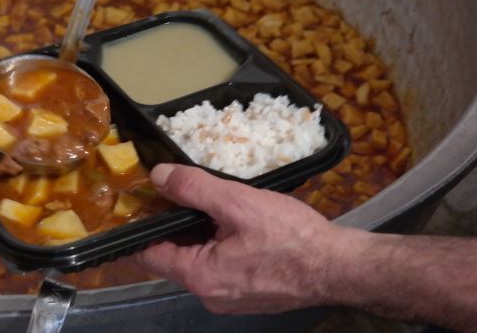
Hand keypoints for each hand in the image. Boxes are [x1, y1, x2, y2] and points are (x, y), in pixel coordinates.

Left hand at [135, 164, 357, 313]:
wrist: (340, 267)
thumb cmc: (290, 236)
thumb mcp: (237, 202)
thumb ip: (194, 188)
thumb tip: (158, 176)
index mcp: (199, 276)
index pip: (148, 255)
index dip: (139, 227)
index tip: (136, 202)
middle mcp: (209, 295)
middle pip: (173, 257)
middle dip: (172, 226)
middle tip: (174, 192)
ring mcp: (230, 299)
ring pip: (198, 262)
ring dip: (198, 235)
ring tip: (206, 202)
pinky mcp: (250, 296)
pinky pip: (221, 268)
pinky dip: (218, 246)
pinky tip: (233, 224)